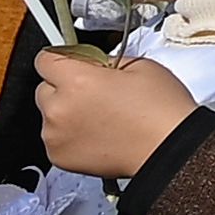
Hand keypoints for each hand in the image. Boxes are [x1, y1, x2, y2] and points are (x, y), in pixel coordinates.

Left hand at [31, 48, 196, 180]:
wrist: (169, 150)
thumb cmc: (161, 111)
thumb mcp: (140, 66)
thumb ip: (105, 61)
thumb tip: (91, 64)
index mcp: (77, 80)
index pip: (45, 59)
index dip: (61, 59)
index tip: (73, 63)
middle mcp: (59, 108)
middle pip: (44, 89)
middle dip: (64, 88)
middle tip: (95, 94)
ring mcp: (55, 136)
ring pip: (49, 115)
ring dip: (67, 113)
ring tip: (100, 119)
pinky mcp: (59, 156)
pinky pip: (55, 138)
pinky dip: (70, 136)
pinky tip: (97, 135)